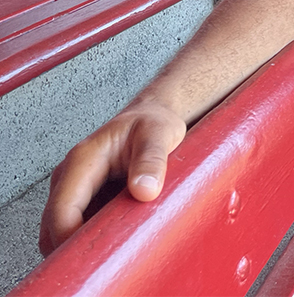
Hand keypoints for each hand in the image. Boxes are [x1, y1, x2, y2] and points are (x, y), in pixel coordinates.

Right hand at [38, 103, 185, 255]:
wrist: (153, 115)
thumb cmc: (153, 122)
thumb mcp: (159, 135)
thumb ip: (152, 161)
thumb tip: (144, 190)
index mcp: (82, 161)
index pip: (61, 211)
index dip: (71, 239)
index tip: (97, 255)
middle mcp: (70, 177)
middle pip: (53, 227)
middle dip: (73, 249)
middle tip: (109, 258)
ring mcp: (75, 190)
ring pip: (62, 231)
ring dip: (82, 245)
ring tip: (116, 248)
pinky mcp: (86, 199)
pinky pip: (78, 227)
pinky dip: (91, 238)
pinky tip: (116, 239)